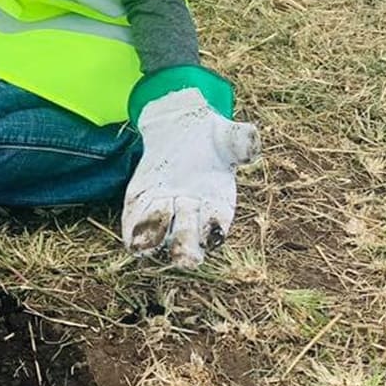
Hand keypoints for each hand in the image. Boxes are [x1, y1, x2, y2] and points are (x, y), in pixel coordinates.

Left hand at [122, 88, 259, 268]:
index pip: (215, 226)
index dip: (212, 231)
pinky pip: (136, 224)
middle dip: (184, 248)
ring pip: (159, 236)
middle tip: (182, 255)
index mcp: (218, 204)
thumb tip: (253, 137)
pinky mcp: (142, 205)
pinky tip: (131, 238)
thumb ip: (241, 140)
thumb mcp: (228, 135)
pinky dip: (134, 232)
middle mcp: (192, 216)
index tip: (211, 234)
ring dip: (154, 240)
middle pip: (187, 240)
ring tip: (148, 240)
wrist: (180, 131)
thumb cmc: (212, 138)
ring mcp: (166, 212)